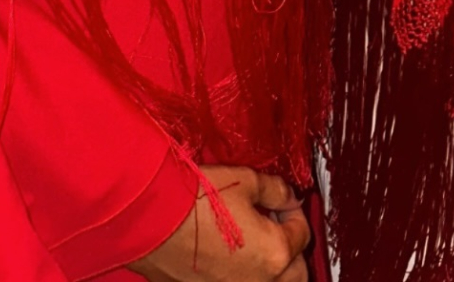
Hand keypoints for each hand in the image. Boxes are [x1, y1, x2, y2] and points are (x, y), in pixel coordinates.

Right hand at [130, 165, 309, 281]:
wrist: (152, 220)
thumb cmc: (197, 199)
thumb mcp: (246, 180)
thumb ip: (275, 190)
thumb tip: (287, 196)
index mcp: (275, 253)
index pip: (301, 234)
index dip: (293, 212)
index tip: (283, 203)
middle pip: (294, 273)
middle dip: (289, 250)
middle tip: (275, 227)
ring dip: (271, 271)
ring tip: (255, 248)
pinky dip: (243, 277)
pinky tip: (230, 262)